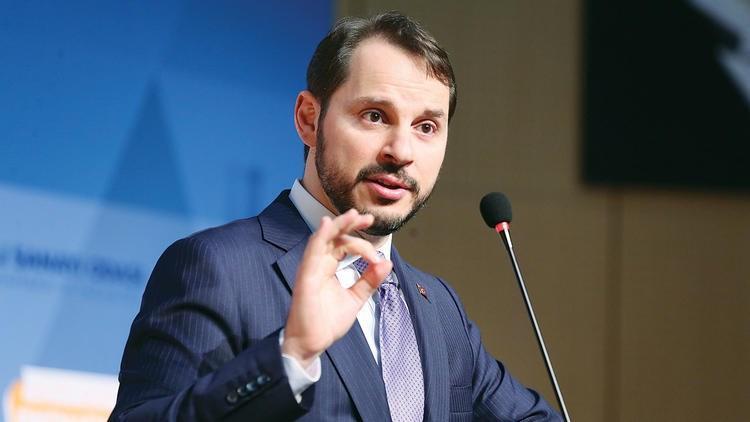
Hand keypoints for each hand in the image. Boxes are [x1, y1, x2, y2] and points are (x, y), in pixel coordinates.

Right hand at [282, 209, 391, 367]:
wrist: (312, 343)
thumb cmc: (327, 322)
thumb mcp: (355, 298)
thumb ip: (369, 281)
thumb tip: (387, 263)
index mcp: (328, 267)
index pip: (344, 244)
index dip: (362, 244)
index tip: (378, 257)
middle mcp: (318, 264)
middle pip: (334, 236)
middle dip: (350, 224)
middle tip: (368, 218)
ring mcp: (310, 269)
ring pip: (323, 239)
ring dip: (338, 225)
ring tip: (353, 216)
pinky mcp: (305, 277)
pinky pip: (312, 252)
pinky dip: (320, 237)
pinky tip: (328, 225)